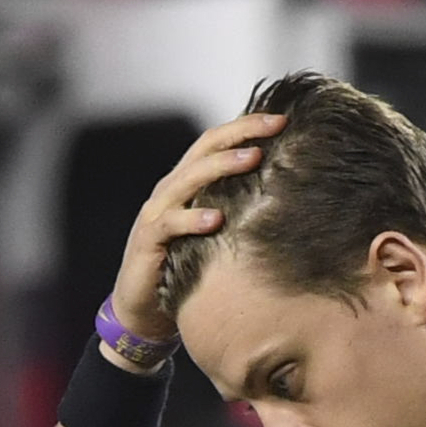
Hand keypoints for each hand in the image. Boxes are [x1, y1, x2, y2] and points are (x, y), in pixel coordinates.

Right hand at [105, 109, 284, 354]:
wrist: (141, 306)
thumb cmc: (183, 265)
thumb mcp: (214, 231)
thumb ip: (236, 208)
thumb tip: (284, 195)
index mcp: (188, 182)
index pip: (216, 142)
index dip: (247, 126)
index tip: (283, 119)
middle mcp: (172, 190)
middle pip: (205, 149)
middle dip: (241, 134)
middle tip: (275, 127)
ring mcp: (158, 213)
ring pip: (189, 178)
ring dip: (222, 166)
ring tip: (253, 159)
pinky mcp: (149, 240)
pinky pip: (171, 224)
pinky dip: (193, 219)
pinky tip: (216, 219)